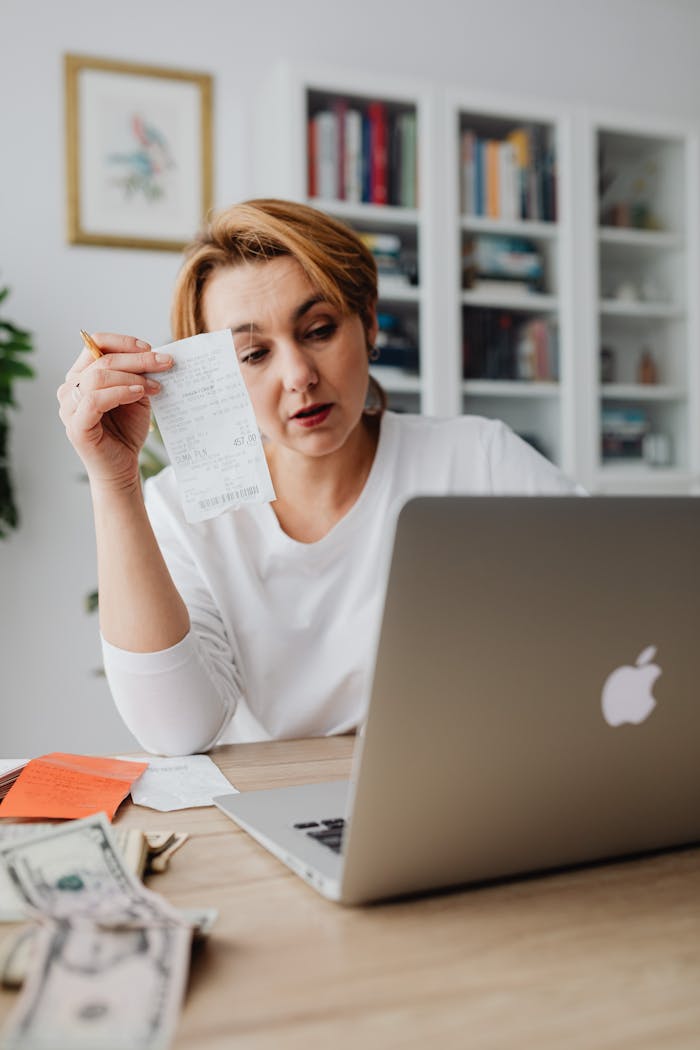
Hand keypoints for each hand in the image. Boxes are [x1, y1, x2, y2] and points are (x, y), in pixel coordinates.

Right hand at [57, 332, 173, 490]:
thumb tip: (156, 355)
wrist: (123, 468)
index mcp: (81, 376)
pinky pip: (95, 400)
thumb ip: (138, 375)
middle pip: (101, 360)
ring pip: (98, 377)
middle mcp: (70, 388)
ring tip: (154, 385)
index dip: (123, 342)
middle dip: (137, 359)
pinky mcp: (76, 426)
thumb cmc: (127, 431)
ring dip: (131, 376)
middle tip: (165, 363)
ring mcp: (69, 407)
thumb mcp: (136, 395)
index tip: (150, 348)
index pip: (94, 344)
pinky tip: (138, 394)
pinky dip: (120, 392)